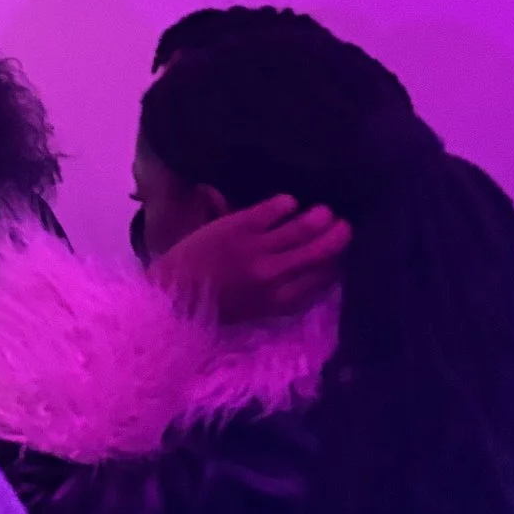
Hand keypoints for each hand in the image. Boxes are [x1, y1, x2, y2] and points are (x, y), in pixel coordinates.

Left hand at [152, 195, 350, 324]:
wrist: (169, 292)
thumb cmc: (209, 304)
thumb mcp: (253, 311)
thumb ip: (283, 294)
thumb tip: (313, 275)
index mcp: (280, 300)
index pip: (324, 278)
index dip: (337, 263)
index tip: (342, 253)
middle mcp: (274, 274)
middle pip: (321, 251)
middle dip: (338, 237)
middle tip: (345, 225)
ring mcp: (256, 248)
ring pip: (302, 228)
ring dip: (319, 217)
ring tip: (325, 211)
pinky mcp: (238, 226)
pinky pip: (274, 209)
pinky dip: (286, 203)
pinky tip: (289, 202)